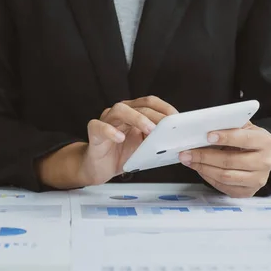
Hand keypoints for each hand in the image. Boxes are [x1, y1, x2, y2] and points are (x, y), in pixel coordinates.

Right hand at [37, 96, 177, 189]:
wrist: (99, 168)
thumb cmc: (122, 153)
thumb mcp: (144, 146)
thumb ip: (156, 138)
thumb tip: (174, 136)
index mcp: (134, 112)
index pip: (150, 102)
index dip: (164, 108)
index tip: (176, 118)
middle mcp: (120, 113)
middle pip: (139, 105)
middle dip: (155, 115)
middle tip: (167, 126)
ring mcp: (106, 120)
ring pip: (120, 110)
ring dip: (137, 118)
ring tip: (149, 129)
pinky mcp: (94, 132)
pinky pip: (99, 126)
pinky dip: (110, 131)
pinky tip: (120, 138)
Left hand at [179, 122, 270, 197]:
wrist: (258, 157)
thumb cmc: (246, 139)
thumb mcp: (243, 127)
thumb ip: (229, 125)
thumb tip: (204, 125)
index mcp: (265, 141)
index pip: (244, 139)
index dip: (225, 137)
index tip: (208, 135)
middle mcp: (265, 162)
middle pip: (230, 160)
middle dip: (205, 156)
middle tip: (187, 151)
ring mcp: (258, 179)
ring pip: (225, 176)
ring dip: (203, 168)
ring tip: (189, 160)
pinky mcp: (248, 192)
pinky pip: (223, 186)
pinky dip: (208, 177)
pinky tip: (199, 168)